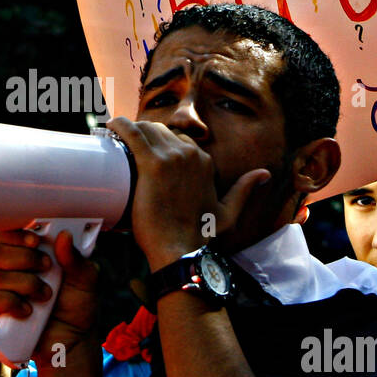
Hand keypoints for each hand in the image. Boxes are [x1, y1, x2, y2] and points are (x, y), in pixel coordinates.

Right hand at [0, 229, 98, 366]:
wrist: (74, 340)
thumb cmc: (77, 306)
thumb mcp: (86, 279)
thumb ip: (76, 258)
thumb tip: (64, 236)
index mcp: (30, 255)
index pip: (9, 234)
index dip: (17, 234)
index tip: (36, 240)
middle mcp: (13, 270)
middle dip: (25, 258)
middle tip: (47, 268)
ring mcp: (4, 292)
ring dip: (26, 284)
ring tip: (46, 295)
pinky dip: (13, 303)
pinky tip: (29, 311)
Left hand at [106, 117, 269, 269]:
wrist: (180, 249)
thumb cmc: (200, 234)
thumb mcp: (229, 212)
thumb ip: (244, 190)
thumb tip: (264, 174)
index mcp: (204, 161)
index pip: (178, 139)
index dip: (161, 143)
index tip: (146, 151)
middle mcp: (191, 154)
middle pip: (161, 132)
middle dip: (144, 137)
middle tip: (127, 148)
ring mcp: (172, 157)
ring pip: (146, 130)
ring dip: (131, 132)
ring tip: (117, 141)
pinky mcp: (152, 163)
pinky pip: (132, 134)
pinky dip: (120, 126)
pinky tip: (111, 126)